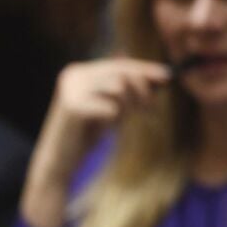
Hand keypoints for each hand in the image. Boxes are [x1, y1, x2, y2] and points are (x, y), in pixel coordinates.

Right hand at [21, 58, 170, 226]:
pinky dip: (114, 120)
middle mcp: (73, 75)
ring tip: (119, 123)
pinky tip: (104, 130)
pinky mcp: (72, 107)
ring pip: (119, 87)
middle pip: (122, 72)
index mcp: (78, 71)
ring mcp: (71, 89)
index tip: (168, 77)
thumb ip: (125, 88)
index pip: (119, 64)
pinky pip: (111, 108)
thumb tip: (161, 74)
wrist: (58, 162)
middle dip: (142, 90)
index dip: (145, 70)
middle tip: (151, 109)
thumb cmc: (84, 135)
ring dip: (127, 107)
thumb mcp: (108, 107)